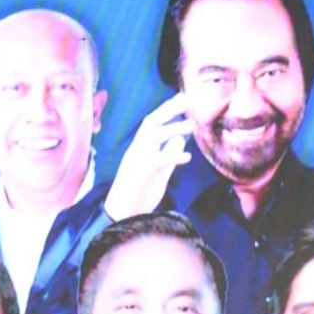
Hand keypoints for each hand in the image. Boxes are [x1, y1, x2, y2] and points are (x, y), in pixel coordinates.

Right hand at [104, 93, 192, 219]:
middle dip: (167, 110)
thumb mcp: (158, 171)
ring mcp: (136, 161)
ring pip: (152, 137)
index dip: (167, 110)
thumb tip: (179, 139)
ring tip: (192, 124)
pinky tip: (186, 156)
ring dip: (172, 128)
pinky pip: (156, 162)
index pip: (153, 123)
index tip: (183, 98)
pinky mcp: (139, 176)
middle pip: (150, 123)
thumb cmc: (139, 193)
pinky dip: (171, 157)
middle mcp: (136, 151)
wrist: (122, 215)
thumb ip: (168, 154)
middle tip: (186, 99)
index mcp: (140, 148)